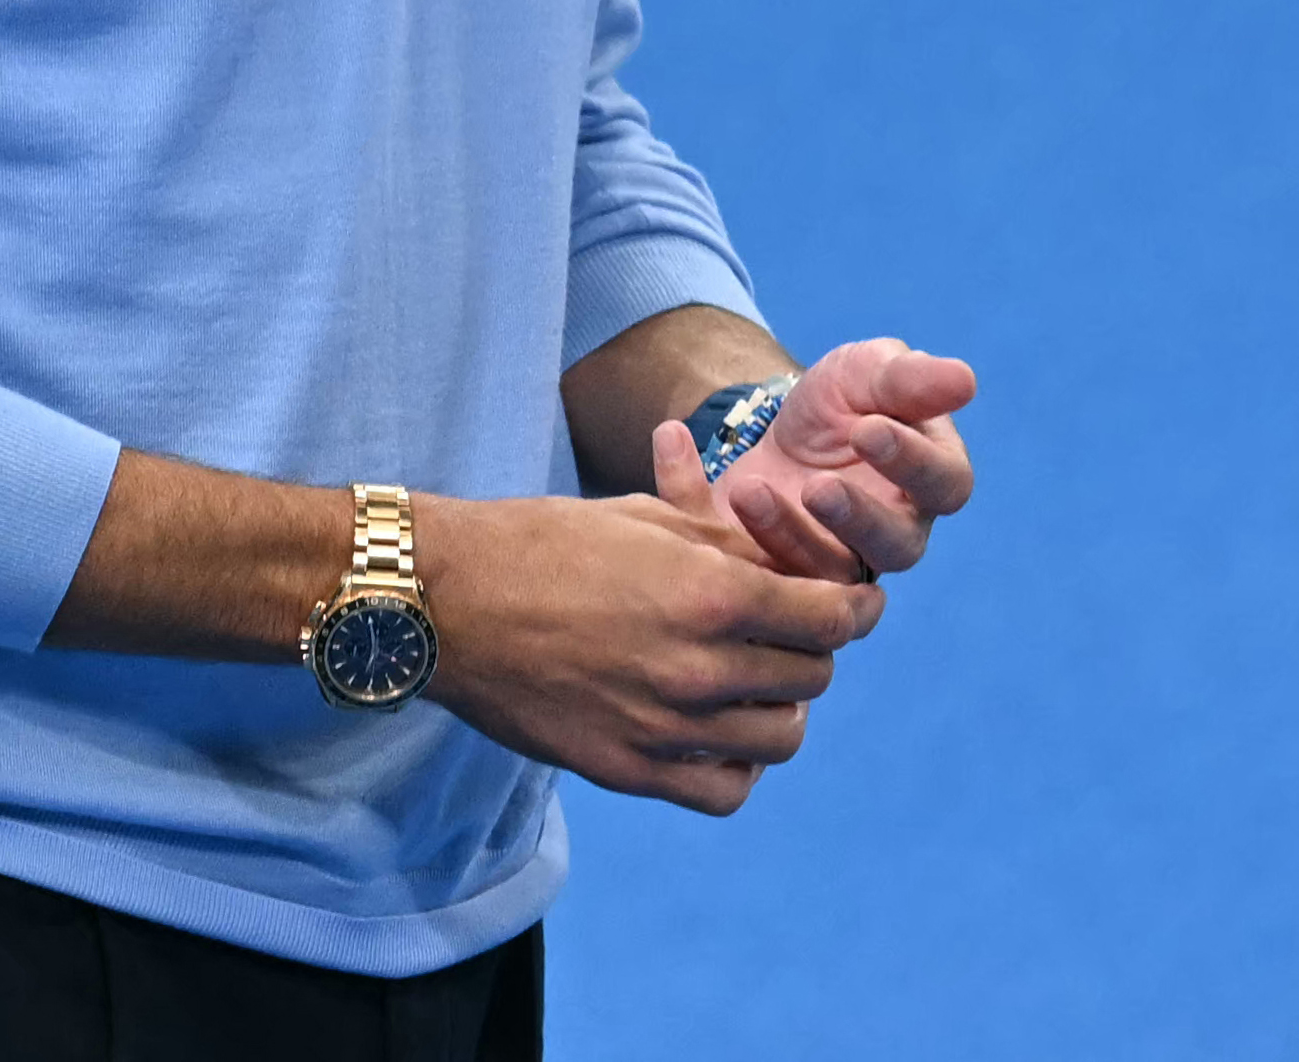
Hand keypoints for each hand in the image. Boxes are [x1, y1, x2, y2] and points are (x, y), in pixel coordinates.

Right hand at [415, 486, 882, 815]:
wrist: (451, 601)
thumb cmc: (544, 541)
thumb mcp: (644, 517)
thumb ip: (725, 542)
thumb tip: (785, 560)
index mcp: (711, 593)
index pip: (831, 618)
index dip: (855, 608)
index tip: (856, 603)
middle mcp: (701, 670)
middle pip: (814, 677)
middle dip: (812, 648)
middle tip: (790, 630)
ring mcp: (667, 730)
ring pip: (782, 739)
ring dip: (782, 707)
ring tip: (755, 681)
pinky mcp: (631, 771)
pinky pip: (727, 791)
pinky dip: (739, 766)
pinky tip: (719, 731)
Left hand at [653, 337, 974, 583]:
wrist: (774, 428)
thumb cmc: (842, 400)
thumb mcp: (865, 373)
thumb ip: (907, 379)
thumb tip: (964, 380)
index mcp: (931, 481)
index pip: (945, 484)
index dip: (911, 461)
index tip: (868, 429)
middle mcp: (896, 534)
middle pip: (897, 546)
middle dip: (858, 520)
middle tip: (819, 489)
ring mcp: (841, 567)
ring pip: (829, 577)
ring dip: (788, 536)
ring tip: (752, 491)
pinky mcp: (782, 580)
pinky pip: (757, 576)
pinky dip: (718, 527)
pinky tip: (682, 464)